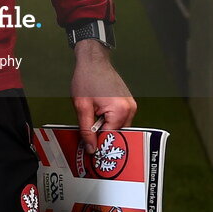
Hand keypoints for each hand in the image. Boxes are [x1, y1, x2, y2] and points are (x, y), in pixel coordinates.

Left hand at [70, 39, 136, 153]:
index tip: (90, 151)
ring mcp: (131, 105)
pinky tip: (99, 117)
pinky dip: (110, 121)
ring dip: (106, 129)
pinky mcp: (128, 102)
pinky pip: (120, 119)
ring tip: (93, 124)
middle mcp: (129, 109)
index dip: (99, 144)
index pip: (111, 138)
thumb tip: (91, 148)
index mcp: (120, 110)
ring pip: (119, 128)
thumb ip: (86, 129)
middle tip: (89, 139)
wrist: (93, 59)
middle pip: (117, 134)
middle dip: (103, 137)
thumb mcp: (82, 106)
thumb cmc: (87, 78)